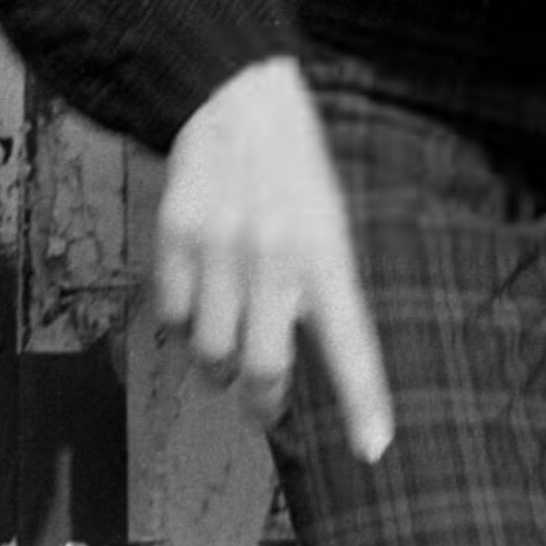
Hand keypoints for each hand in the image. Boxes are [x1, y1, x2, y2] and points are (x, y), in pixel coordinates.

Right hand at [156, 56, 392, 463]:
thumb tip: (306, 359)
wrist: (235, 97)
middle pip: (263, 368)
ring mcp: (220, 246)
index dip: (363, 399)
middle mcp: (274, 253)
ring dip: (218, 363)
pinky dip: (183, 323)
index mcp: (325, 250)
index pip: (351, 339)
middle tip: (264, 404)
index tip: (373, 449)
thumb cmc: (293, 169)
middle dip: (264, 401)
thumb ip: (322, 286)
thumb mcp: (329, 220)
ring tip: (228, 338)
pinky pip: (172, 316)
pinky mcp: (175, 236)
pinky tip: (198, 297)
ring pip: (210, 351)